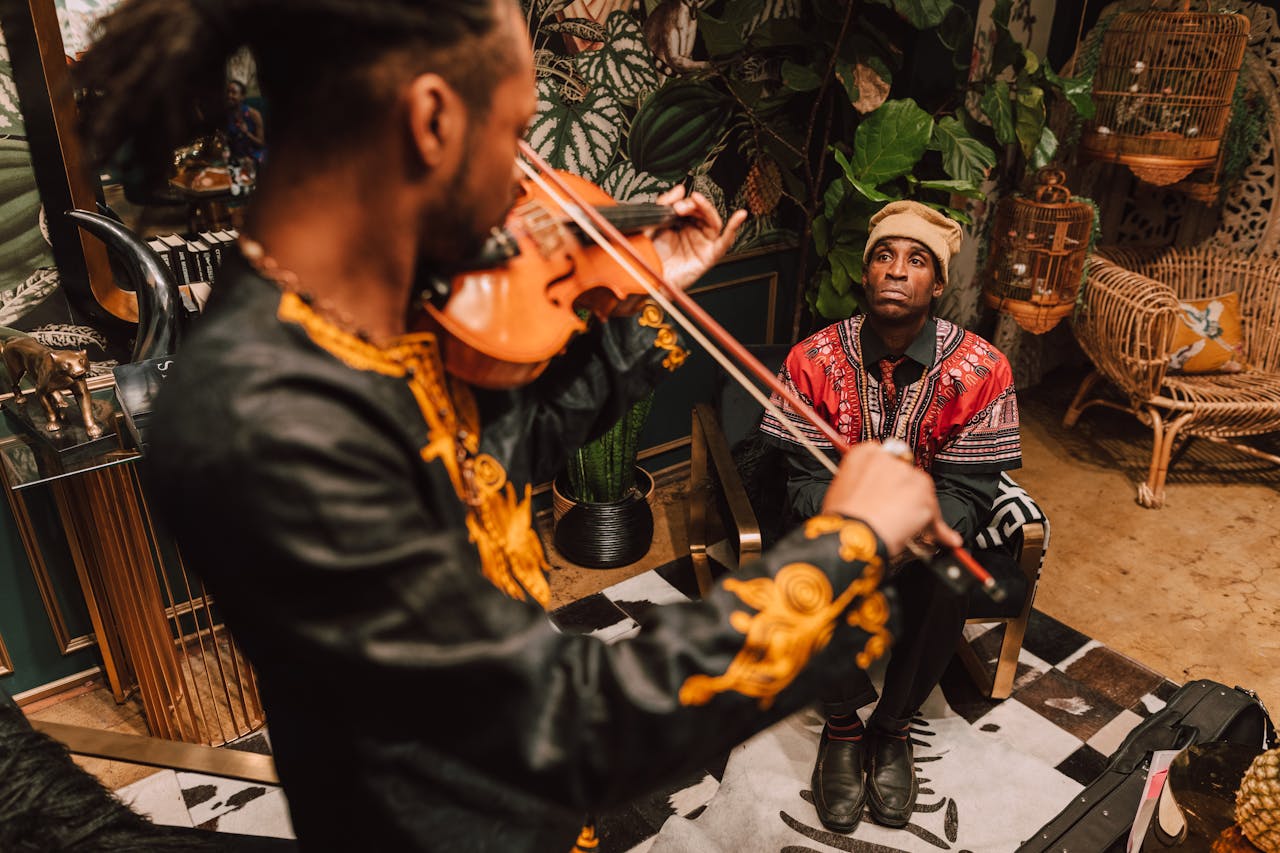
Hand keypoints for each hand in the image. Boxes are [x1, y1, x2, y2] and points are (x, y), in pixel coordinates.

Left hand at [649, 185, 746, 290]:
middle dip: (696, 205)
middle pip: (704, 213)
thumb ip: (665, 203)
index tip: (677, 203)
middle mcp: (694, 234)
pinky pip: (725, 242)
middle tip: (683, 205)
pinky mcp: (709, 256)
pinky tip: (739, 216)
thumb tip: (680, 189)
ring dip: (707, 210)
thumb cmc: (649, 255)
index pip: (692, 208)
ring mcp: (702, 245)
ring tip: (697, 202)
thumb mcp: (654, 222)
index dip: (687, 202)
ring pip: (714, 222)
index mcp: (682, 225)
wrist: (647, 276)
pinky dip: (734, 228)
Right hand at [820, 442, 960, 558]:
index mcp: (865, 453)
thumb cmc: (842, 518)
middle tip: (895, 513)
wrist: (853, 535)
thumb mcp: (839, 490)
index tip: (888, 491)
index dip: (888, 479)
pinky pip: (934, 512)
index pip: (886, 459)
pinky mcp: (924, 494)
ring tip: (909, 529)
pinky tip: (941, 538)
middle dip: (904, 493)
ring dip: (919, 509)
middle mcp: (889, 458)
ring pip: (922, 492)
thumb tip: (866, 492)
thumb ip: (858, 482)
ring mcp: (909, 475)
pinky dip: (938, 527)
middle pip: (906, 474)